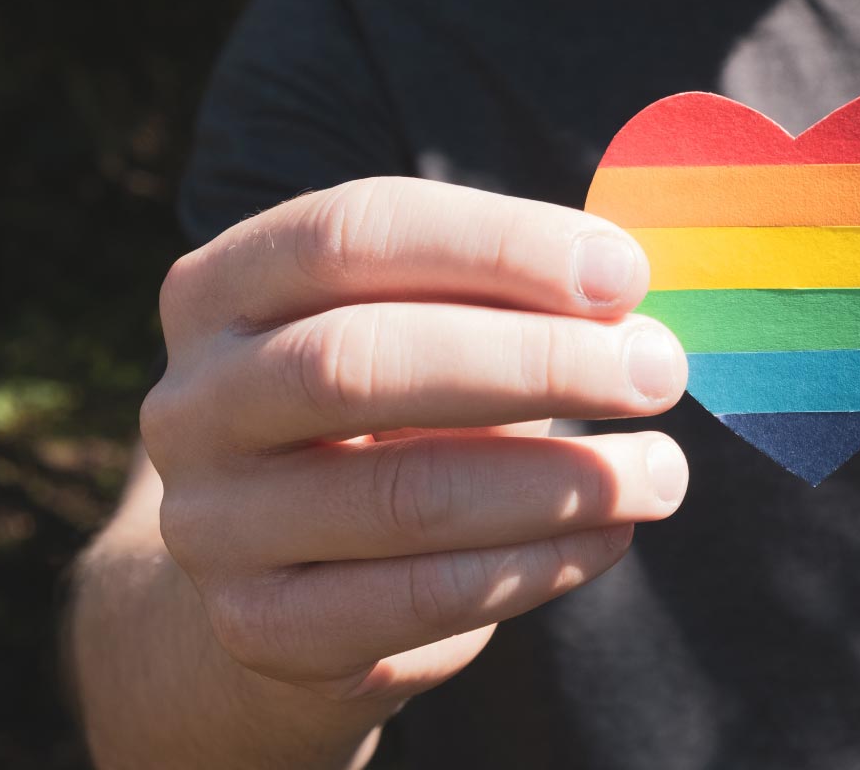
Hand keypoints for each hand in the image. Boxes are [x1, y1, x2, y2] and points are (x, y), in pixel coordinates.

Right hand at [143, 176, 688, 704]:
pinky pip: (418, 598)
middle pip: (362, 359)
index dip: (500, 246)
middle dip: (536, 362)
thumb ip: (500, 298)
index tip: (628, 275)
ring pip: (400, 494)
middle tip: (661, 370)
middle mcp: (194, 400)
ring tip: (664, 471)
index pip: (354, 232)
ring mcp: (213, 523)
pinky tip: (610, 536)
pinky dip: (535, 566)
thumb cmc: (389, 411)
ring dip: (560, 482)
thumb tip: (631, 298)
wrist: (283, 573)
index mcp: (224, 286)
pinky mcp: (261, 627)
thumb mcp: (421, 326)